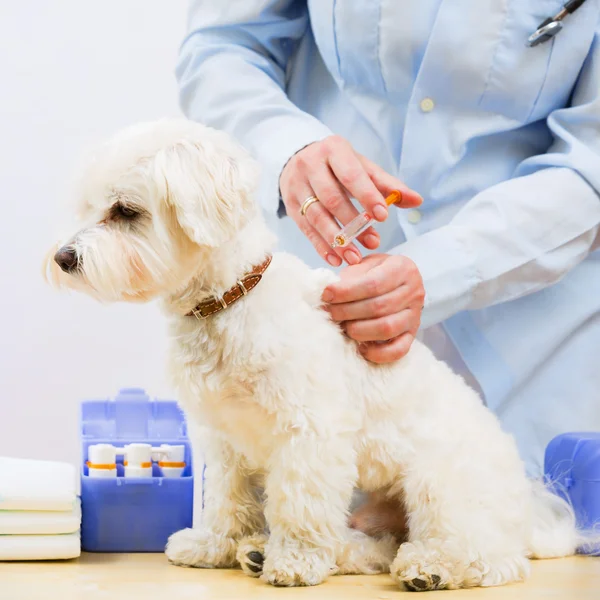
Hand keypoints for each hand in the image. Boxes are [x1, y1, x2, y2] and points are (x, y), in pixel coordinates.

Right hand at [279, 136, 421, 266]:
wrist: (298, 158)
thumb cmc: (339, 165)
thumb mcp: (362, 167)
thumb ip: (387, 185)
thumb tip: (416, 200)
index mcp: (333, 150)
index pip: (350, 175)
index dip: (367, 197)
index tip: (382, 217)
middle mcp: (311, 165)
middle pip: (331, 198)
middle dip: (353, 224)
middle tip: (373, 243)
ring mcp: (297, 186)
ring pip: (316, 216)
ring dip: (337, 240)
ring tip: (355, 257)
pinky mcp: (290, 206)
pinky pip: (305, 230)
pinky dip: (321, 247)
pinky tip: (336, 259)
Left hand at [323, 254, 424, 362]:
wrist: (398, 282)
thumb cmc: (376, 272)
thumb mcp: (365, 265)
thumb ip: (351, 276)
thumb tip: (329, 295)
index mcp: (403, 268)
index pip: (373, 284)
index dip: (347, 292)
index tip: (327, 295)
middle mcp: (414, 292)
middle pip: (378, 307)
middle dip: (348, 312)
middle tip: (330, 313)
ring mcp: (415, 315)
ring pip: (387, 328)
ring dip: (359, 330)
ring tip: (343, 327)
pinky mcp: (412, 335)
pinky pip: (398, 350)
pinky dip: (377, 353)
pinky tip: (360, 348)